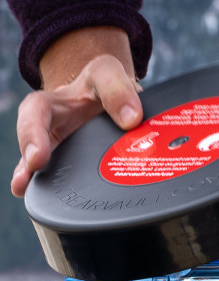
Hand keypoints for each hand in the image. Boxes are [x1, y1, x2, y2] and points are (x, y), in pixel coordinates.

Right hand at [12, 29, 143, 197]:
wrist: (113, 100)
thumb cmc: (105, 88)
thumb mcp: (108, 73)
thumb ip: (117, 89)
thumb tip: (131, 119)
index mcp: (54, 104)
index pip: (36, 112)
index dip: (34, 134)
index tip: (39, 156)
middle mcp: (51, 131)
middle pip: (32, 143)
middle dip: (29, 157)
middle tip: (33, 170)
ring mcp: (60, 152)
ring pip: (42, 167)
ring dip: (35, 180)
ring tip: (26, 191)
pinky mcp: (73, 168)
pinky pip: (64, 182)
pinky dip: (58, 194)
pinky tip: (54, 207)